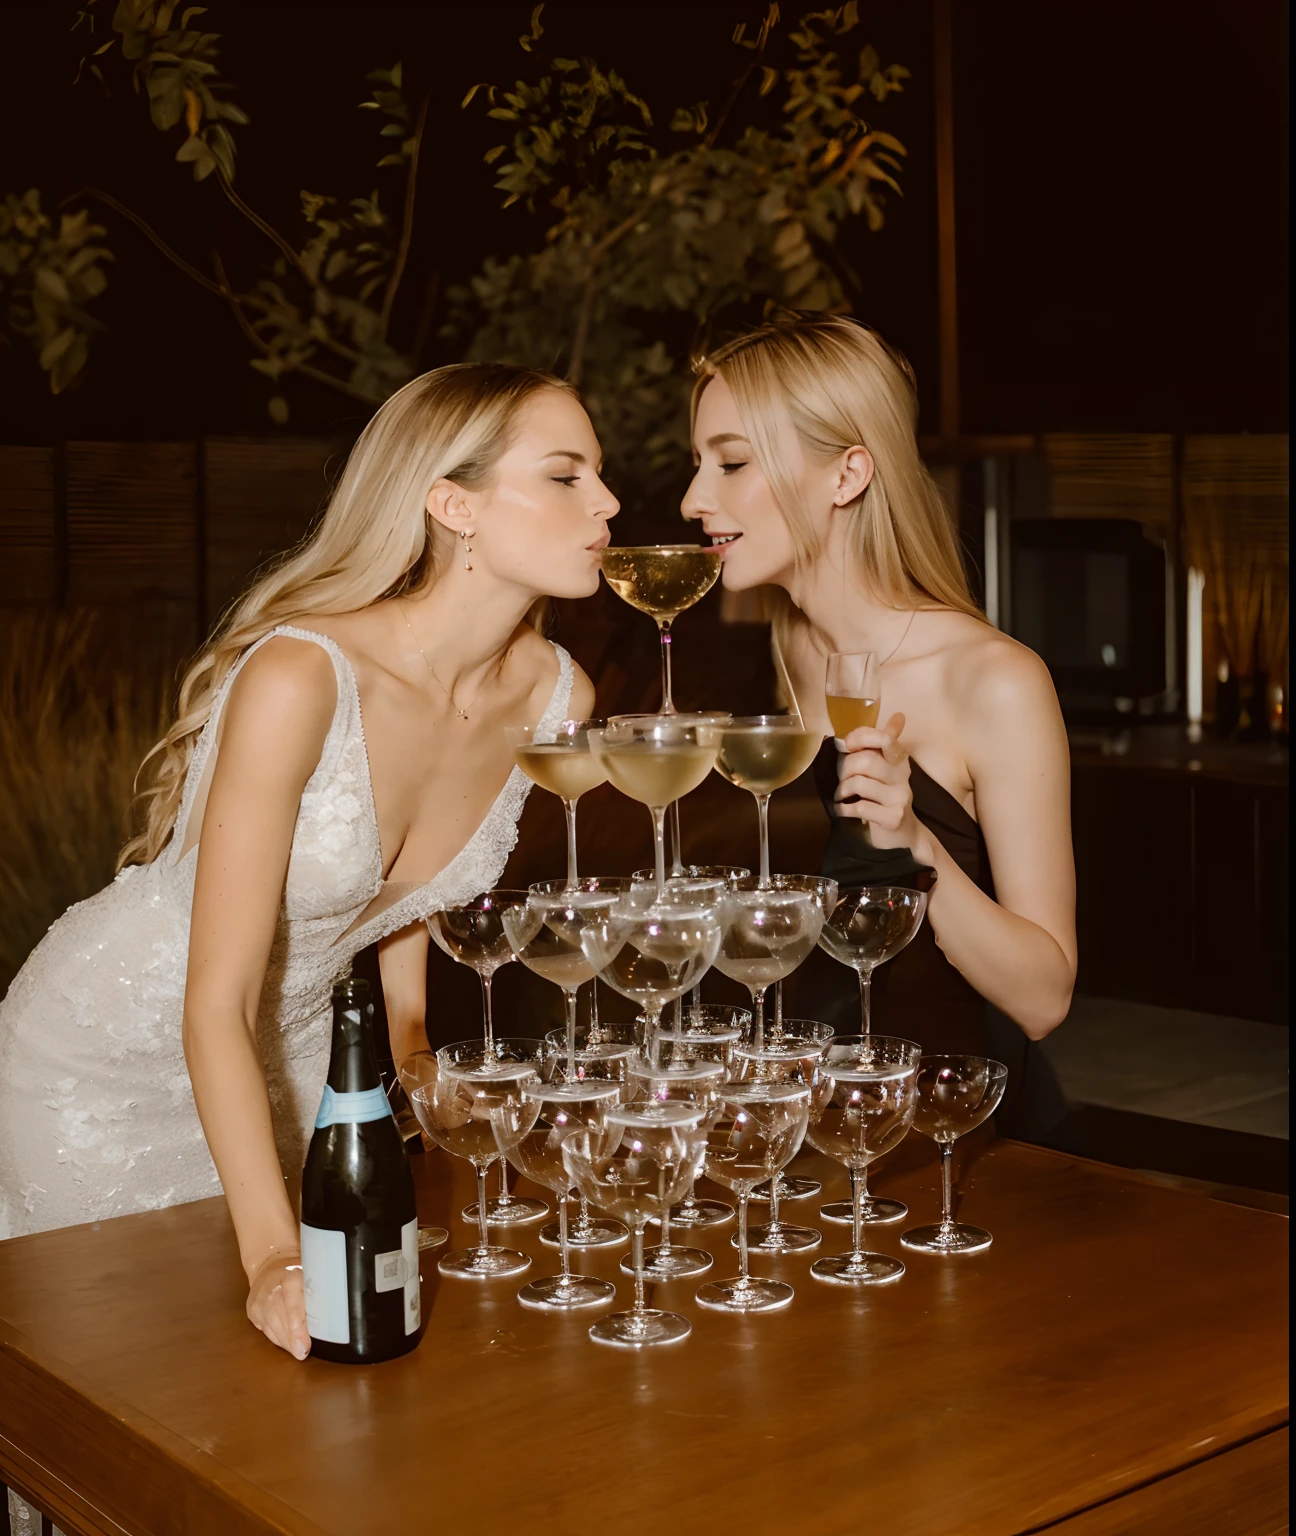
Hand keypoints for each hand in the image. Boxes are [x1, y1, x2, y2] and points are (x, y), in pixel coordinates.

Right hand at [246, 1248, 310, 1359]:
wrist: (270, 1265)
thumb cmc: (297, 1273)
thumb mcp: (311, 1275)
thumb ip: (319, 1294)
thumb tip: (331, 1319)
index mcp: (291, 1276)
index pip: (292, 1303)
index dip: (297, 1325)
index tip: (304, 1343)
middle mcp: (272, 1288)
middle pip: (281, 1320)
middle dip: (292, 1340)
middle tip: (302, 1352)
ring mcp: (259, 1300)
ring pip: (272, 1328)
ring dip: (286, 1342)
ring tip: (297, 1351)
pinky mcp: (252, 1310)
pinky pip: (265, 1330)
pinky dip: (277, 1338)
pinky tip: (286, 1342)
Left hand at [834, 711, 925, 853]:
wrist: (904, 835)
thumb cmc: (886, 796)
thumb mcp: (887, 768)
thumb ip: (887, 742)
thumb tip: (899, 716)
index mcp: (899, 760)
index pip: (884, 738)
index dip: (861, 737)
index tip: (847, 745)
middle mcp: (903, 776)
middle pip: (866, 761)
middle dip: (844, 769)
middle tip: (841, 779)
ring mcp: (900, 798)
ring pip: (859, 783)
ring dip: (842, 790)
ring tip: (842, 796)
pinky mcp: (893, 818)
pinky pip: (859, 807)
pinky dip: (844, 809)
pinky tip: (844, 810)